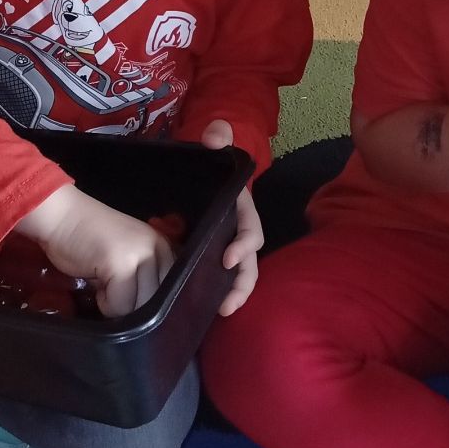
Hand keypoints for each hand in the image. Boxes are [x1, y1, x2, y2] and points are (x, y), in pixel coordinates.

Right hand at [15, 184, 174, 317]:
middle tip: (111, 286)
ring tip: (103, 283)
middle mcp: (157, 248)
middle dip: (131, 304)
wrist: (61, 217)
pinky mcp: (121, 264)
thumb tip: (149, 312)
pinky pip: (119, 304)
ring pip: (139, 307)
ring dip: (118, 304)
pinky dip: (104, 302)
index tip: (127, 291)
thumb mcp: (126, 255)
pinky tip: (94, 282)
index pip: (171, 291)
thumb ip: (143, 276)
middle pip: (156, 302)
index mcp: (162, 246)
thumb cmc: (88, 239)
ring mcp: (140, 254)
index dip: (147, 300)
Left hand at [200, 121, 262, 313]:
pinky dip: (216, 291)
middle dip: (243, 283)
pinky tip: (204, 307)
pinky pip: (218, 274)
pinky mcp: (209, 251)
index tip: (227, 259)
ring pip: (238, 272)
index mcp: (241, 206)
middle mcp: (237, 227)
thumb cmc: (209, 159)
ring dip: (234, 293)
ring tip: (221, 312)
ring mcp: (225, 241)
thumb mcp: (212, 145)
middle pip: (249, 260)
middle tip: (227, 304)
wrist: (197, 168)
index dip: (244, 245)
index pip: (251, 229)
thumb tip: (217, 135)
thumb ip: (216, 136)